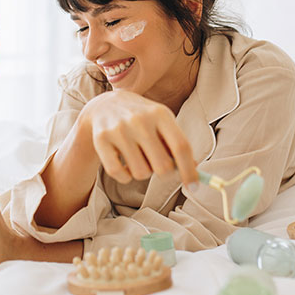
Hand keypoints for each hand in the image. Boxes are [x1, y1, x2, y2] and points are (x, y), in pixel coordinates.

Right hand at [80, 91, 197, 186]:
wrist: (104, 106)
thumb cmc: (142, 120)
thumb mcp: (162, 123)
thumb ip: (177, 145)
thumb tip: (193, 171)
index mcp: (160, 113)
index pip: (181, 147)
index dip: (189, 171)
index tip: (194, 188)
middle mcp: (140, 120)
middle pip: (162, 166)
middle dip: (163, 172)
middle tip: (156, 163)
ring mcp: (119, 129)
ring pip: (141, 173)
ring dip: (142, 173)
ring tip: (138, 159)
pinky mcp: (101, 139)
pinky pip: (118, 174)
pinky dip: (124, 177)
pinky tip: (124, 165)